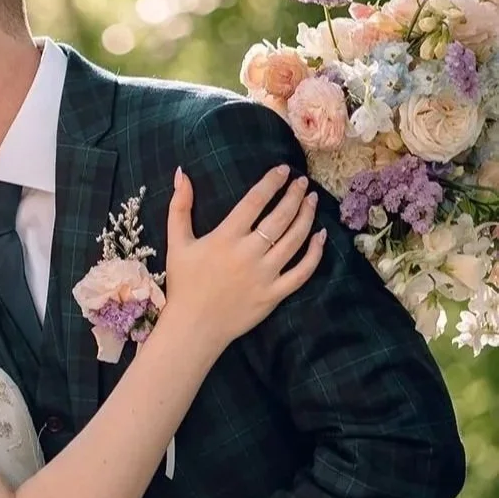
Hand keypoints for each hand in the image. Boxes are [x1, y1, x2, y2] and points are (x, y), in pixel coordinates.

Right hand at [166, 164, 325, 351]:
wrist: (193, 327)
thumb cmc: (184, 284)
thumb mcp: (176, 243)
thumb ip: (179, 207)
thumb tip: (182, 173)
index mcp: (225, 238)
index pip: (255, 201)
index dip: (272, 182)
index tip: (284, 170)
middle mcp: (248, 253)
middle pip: (280, 217)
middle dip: (295, 195)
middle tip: (303, 182)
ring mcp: (264, 275)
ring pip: (295, 240)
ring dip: (307, 217)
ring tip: (312, 201)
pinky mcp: (274, 294)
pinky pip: (302, 272)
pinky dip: (315, 254)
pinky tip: (321, 237)